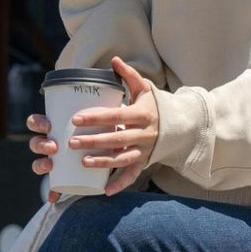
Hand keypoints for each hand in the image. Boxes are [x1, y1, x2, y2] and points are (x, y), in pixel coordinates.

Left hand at [28, 56, 160, 200]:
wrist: (178, 125)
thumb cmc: (154, 105)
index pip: (116, 116)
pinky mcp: (145, 162)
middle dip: (93, 141)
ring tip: (83, 162)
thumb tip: (114, 60)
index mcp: (142, 114)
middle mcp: (144, 133)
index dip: (96, 117)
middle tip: (71, 142)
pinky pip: (133, 175)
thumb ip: (129, 75)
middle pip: (116, 139)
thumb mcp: (145, 88)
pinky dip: (120, 184)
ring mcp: (145, 150)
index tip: (76, 119)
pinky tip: (105, 191)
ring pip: (123, 158)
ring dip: (103, 162)